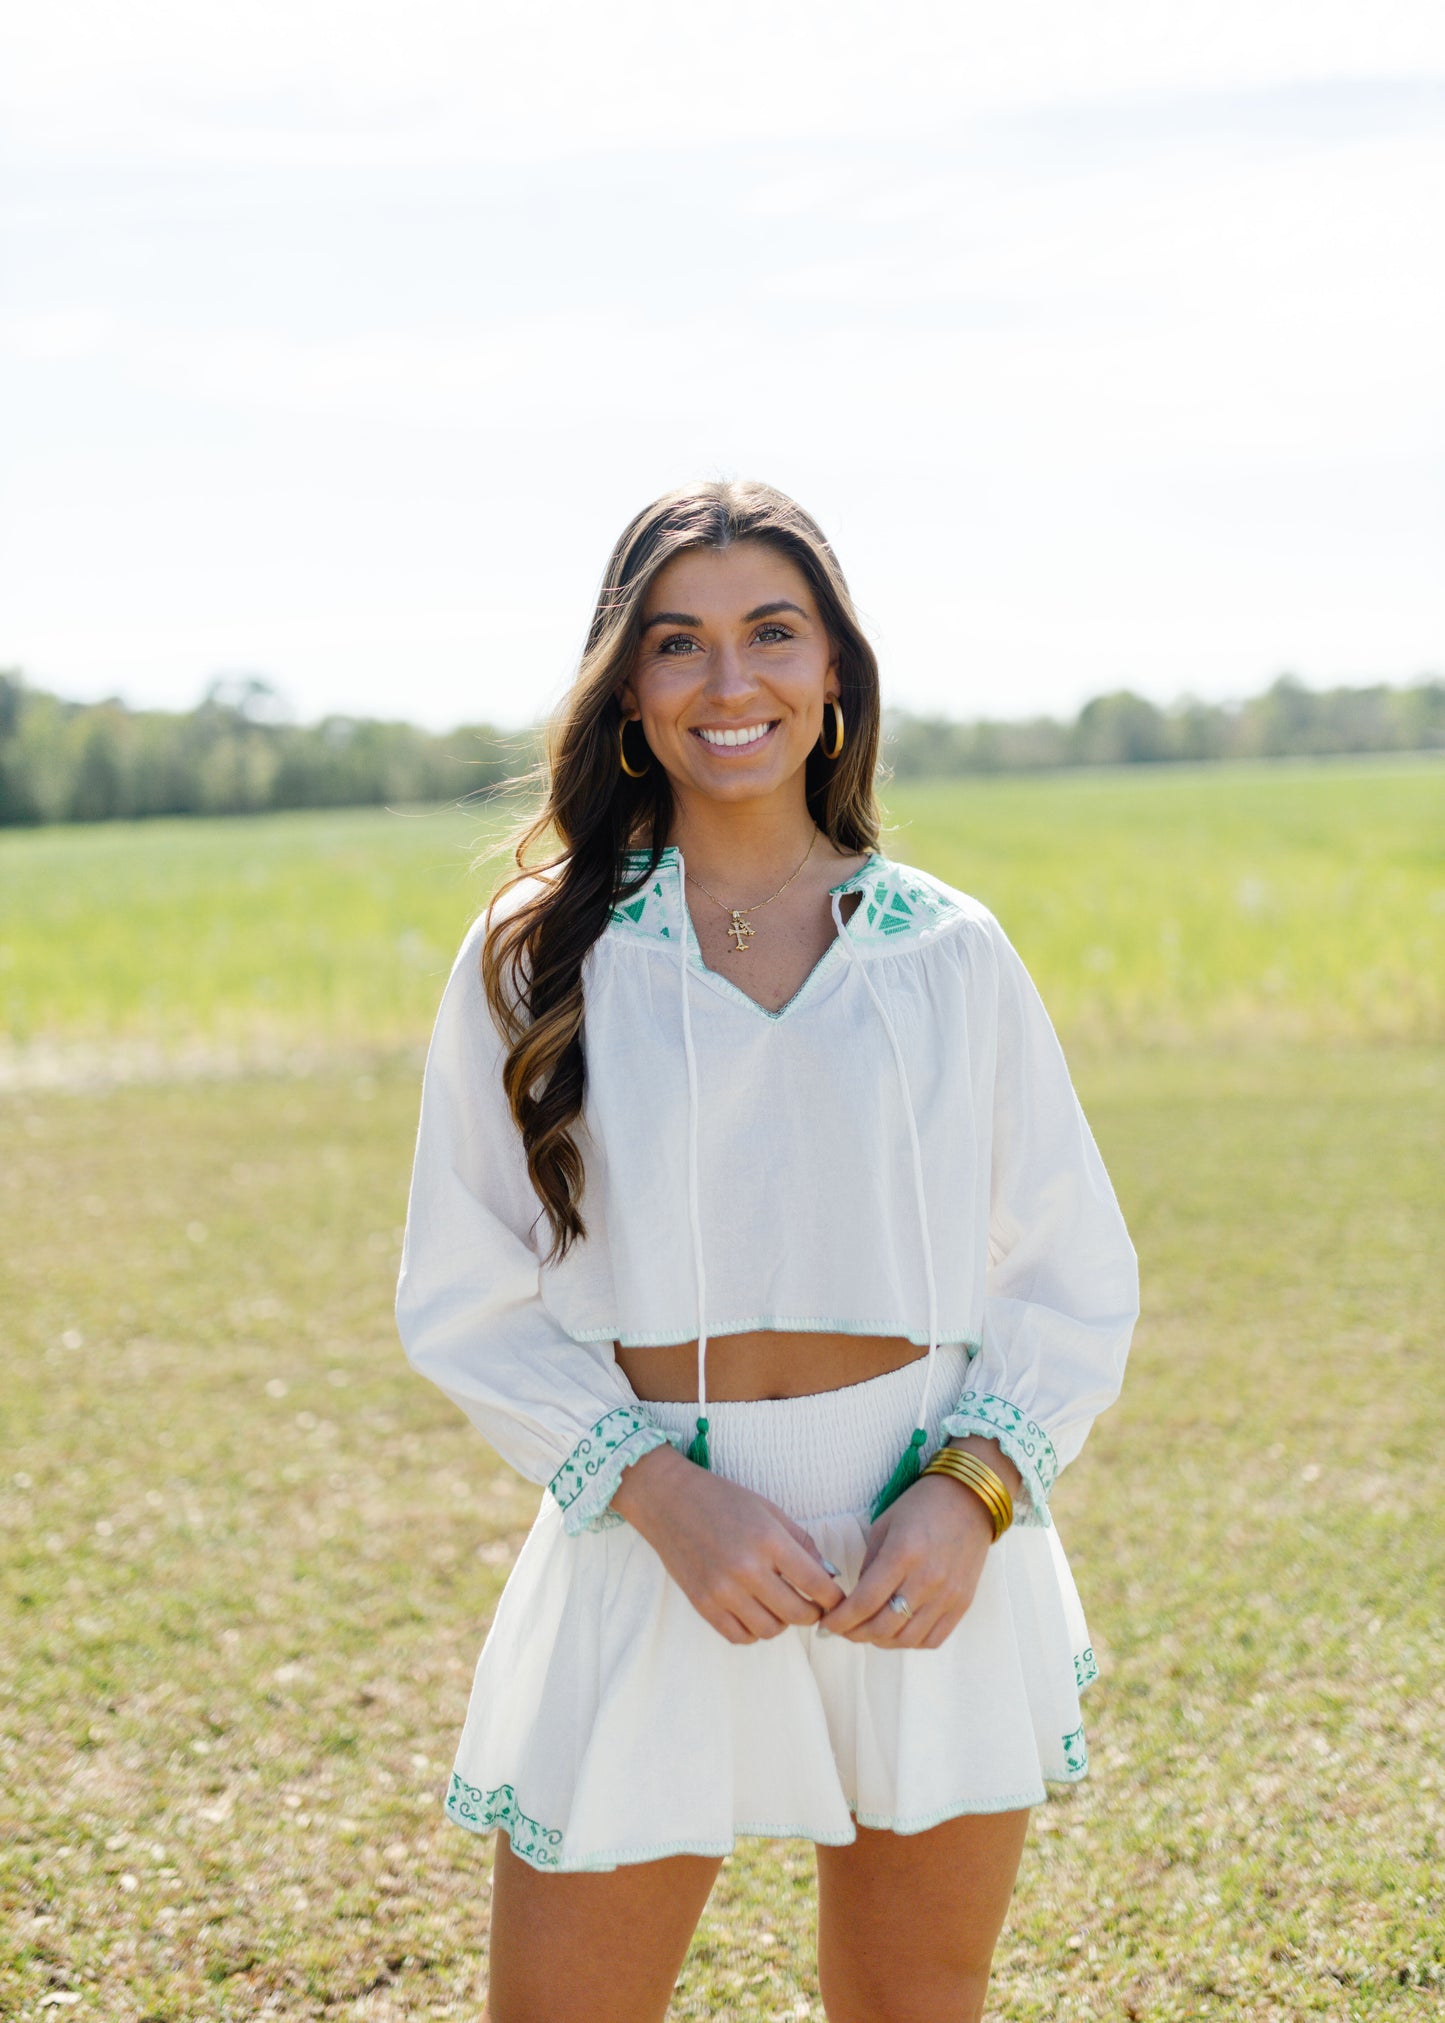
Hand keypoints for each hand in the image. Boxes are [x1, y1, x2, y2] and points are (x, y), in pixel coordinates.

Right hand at [609, 1443, 844, 1643]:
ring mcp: (722, 1590)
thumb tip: (828, 1576)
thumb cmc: (722, 1500)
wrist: (668, 1500)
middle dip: (813, 1614)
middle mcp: (747, 1569)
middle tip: (812, 1606)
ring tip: (779, 1606)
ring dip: (782, 1622)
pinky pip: (739, 1636)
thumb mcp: (769, 1510)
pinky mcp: (702, 1604)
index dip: (834, 1598)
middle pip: (797, 1613)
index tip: (837, 1600)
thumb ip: (801, 1543)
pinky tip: (754, 1612)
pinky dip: (753, 1631)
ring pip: (770, 1630)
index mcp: (768, 1540)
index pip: (816, 1584)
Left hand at [817, 1474, 993, 1648]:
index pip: (864, 1602)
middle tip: (843, 1630)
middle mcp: (927, 1579)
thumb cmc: (922, 1506)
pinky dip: (910, 1642)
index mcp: (902, 1554)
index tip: (827, 1623)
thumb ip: (869, 1564)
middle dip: (855, 1634)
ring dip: (880, 1641)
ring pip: (906, 1639)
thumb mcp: (884, 1525)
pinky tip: (898, 1631)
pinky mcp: (963, 1603)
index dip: (840, 1620)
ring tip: (868, 1632)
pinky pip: (933, 1639)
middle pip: (883, 1627)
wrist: (970, 1500)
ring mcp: (948, 1595)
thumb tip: (856, 1600)